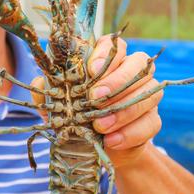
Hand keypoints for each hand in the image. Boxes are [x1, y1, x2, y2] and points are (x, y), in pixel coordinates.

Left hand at [31, 35, 162, 168]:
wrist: (98, 148)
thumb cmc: (75, 117)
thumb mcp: (57, 105)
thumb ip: (49, 91)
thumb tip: (41, 81)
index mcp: (108, 62)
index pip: (114, 45)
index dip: (105, 54)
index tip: (91, 70)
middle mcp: (131, 73)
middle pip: (139, 63)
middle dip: (117, 80)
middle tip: (95, 99)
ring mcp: (145, 96)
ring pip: (149, 92)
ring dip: (123, 110)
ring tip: (101, 126)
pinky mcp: (152, 120)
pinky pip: (151, 122)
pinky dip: (130, 132)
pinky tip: (112, 140)